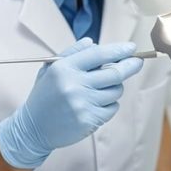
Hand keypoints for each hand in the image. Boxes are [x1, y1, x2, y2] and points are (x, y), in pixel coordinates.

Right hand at [0, 38, 143, 168]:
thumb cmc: (44, 95)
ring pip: (115, 91)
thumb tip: (93, 42)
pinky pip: (112, 108)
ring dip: (115, 88)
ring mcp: (82, 104)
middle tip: (138, 62)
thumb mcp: (50, 69)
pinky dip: (109, 104)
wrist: (33, 128)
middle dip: (130, 66)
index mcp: (64, 68)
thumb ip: (72, 53)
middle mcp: (74, 85)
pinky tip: (95, 104)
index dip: (118, 50)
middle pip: (114, 73)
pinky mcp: (89, 120)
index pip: (98, 55)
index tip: (132, 48)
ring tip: (100, 89)